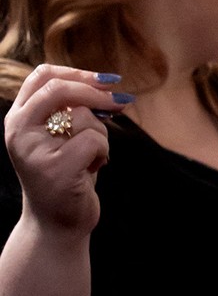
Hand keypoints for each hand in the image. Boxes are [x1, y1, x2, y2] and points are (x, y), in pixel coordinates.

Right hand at [3, 66, 128, 236]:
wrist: (57, 222)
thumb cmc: (68, 174)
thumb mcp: (65, 136)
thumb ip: (74, 110)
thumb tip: (111, 85)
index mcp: (19, 118)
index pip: (42, 76)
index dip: (77, 72)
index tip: (106, 79)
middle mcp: (18, 131)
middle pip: (59, 89)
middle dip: (96, 93)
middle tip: (121, 103)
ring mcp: (33, 150)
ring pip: (84, 118)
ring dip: (100, 136)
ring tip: (89, 158)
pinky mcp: (54, 168)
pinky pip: (94, 142)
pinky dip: (104, 154)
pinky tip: (93, 169)